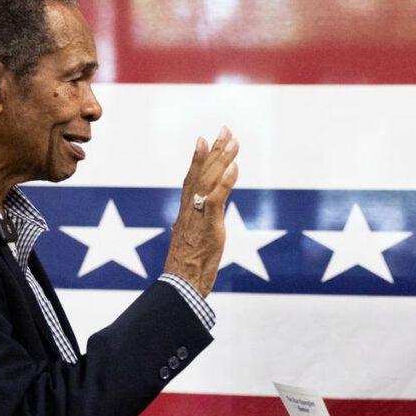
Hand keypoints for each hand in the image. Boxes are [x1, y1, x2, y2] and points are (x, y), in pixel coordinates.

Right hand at [163, 127, 239, 295]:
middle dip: (214, 150)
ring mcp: (198, 216)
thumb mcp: (190, 243)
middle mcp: (189, 210)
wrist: (181, 285)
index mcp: (185, 213)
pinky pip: (217, 198)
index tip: (204, 139)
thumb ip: (192, 228)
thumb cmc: (186, 269)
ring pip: (209, 180)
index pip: (191, 179)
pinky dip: (226, 181)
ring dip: (222, 159)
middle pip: (201, 173)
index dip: (198, 158)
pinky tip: (234, 167)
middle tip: (224, 129)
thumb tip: (191, 225)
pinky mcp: (209, 226)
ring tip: (233, 141)